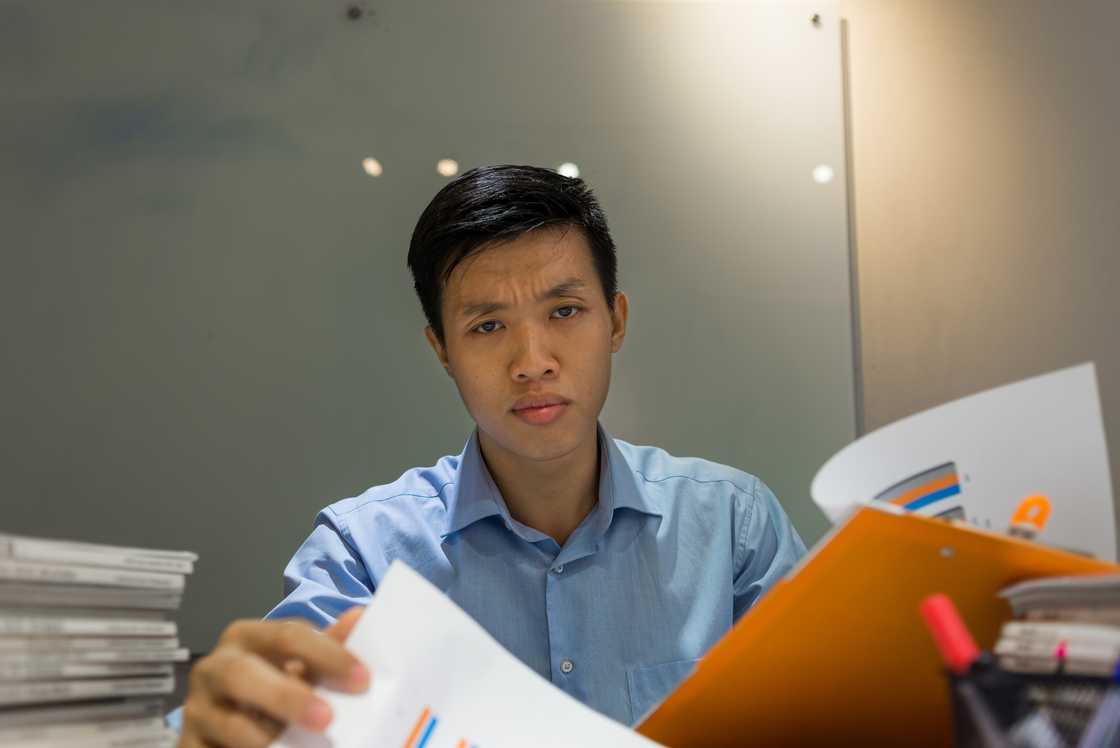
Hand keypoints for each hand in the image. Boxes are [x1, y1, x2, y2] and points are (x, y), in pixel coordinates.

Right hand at [178, 607, 368, 747]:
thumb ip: (328, 646)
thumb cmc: (270, 684)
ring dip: (266, 739)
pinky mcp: (188, 746)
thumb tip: (361, 617)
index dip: (327, 655)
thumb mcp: (297, 663)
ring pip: (229, 724)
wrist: (224, 723)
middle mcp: (214, 668)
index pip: (287, 636)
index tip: (362, 679)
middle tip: (326, 719)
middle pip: (244, 675)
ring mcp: (196, 711)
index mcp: (246, 637)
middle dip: (287, 697)